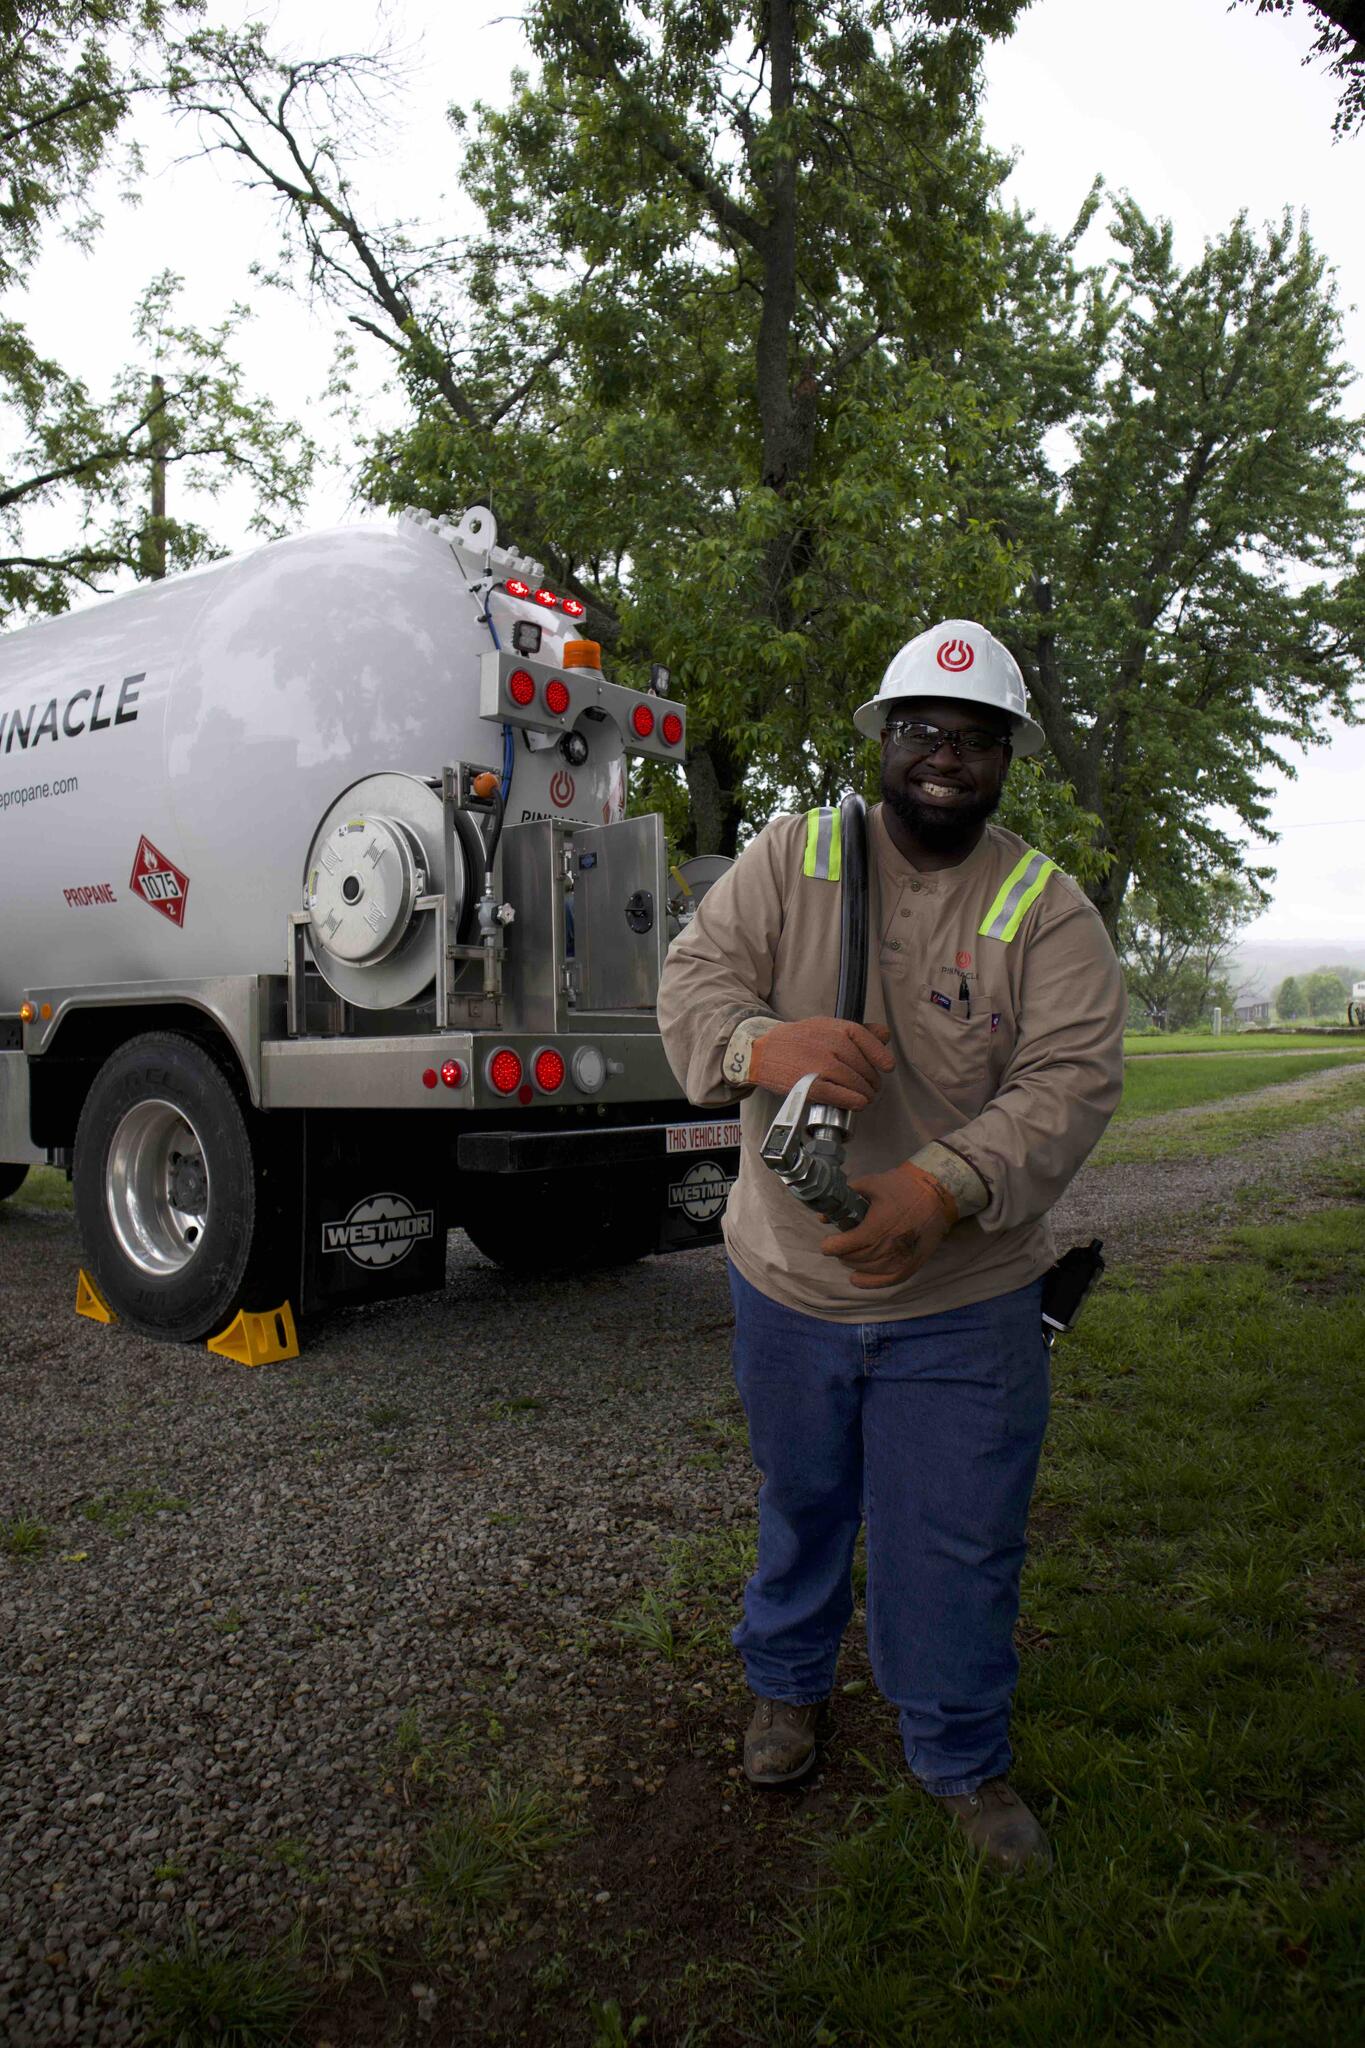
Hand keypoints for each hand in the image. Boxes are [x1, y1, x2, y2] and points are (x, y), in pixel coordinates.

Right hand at [748, 1016, 893, 1110]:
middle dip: (871, 1081)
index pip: (870, 1042)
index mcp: (838, 1028)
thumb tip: (885, 1034)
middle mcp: (833, 1045)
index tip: (886, 1067)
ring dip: (864, 1094)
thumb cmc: (797, 1041)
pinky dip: (853, 1102)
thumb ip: (858, 1032)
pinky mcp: (812, 1087)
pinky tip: (857, 1103)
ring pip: (857, 1085)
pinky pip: (842, 1097)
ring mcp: (823, 1066)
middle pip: (865, 1068)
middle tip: (869, 1087)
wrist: (761, 1052)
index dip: (881, 1057)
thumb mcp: (827, 1027)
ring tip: (863, 1097)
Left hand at [820, 1162, 957, 1288]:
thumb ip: (846, 1197)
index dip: (832, 1247)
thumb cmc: (902, 1186)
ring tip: (850, 1255)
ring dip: (855, 1264)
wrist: (936, 1193)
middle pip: (856, 1258)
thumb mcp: (871, 1183)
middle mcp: (889, 1246)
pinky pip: (889, 1280)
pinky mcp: (913, 1264)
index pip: (846, 1246)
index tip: (827, 1244)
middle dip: (843, 1253)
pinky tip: (857, 1278)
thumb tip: (824, 1216)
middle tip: (839, 1245)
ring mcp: (902, 1258)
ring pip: (869, 1269)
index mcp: (877, 1227)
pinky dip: (870, 1282)